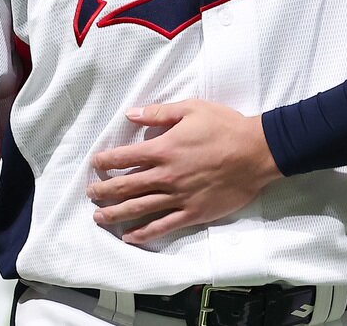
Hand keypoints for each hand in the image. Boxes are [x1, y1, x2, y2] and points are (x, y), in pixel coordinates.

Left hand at [88, 100, 281, 244]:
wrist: (256, 152)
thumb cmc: (225, 127)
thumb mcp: (192, 109)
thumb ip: (159, 113)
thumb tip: (130, 114)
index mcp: (163, 149)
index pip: (124, 157)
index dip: (106, 161)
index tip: (96, 164)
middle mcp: (166, 176)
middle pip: (125, 187)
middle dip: (103, 191)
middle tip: (91, 194)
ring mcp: (178, 197)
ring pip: (138, 209)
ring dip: (115, 214)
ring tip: (100, 217)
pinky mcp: (192, 212)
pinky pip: (163, 226)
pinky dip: (144, 233)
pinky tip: (130, 237)